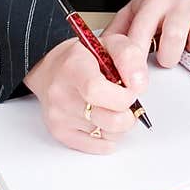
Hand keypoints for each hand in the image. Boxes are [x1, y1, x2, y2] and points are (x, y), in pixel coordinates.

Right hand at [22, 30, 148, 152]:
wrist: (49, 72)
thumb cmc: (82, 59)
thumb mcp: (109, 43)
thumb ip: (129, 57)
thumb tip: (139, 85)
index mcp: (74, 66)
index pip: (96, 90)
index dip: (123, 95)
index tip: (131, 89)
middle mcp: (62, 94)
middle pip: (110, 120)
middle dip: (128, 112)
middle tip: (126, 100)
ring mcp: (59, 117)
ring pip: (109, 135)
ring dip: (119, 123)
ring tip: (112, 107)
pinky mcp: (61, 134)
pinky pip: (100, 147)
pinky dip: (109, 136)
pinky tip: (103, 118)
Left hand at [103, 0, 189, 68]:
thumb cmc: (157, 16)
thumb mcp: (132, 20)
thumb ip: (115, 40)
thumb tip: (98, 62)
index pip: (142, 33)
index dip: (136, 61)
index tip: (135, 81)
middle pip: (174, 37)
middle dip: (169, 57)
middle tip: (167, 59)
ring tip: (187, 48)